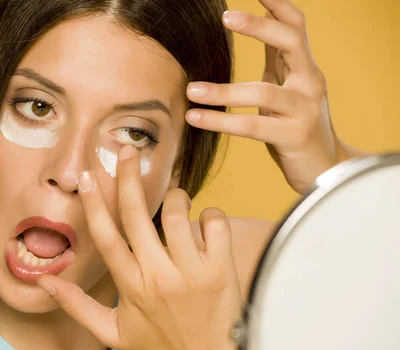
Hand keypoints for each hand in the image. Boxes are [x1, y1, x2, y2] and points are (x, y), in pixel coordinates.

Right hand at [37, 146, 242, 349]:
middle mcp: (159, 276)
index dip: (93, 204)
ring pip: (179, 213)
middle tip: (127, 150)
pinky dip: (209, 213)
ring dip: (176, 198)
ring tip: (175, 203)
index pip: (107, 238)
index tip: (86, 177)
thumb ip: (76, 305)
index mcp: (131, 287)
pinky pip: (215, 222)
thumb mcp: (111, 331)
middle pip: (138, 216)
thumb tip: (44, 281)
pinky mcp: (221, 269)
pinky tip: (204, 223)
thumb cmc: (156, 343)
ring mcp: (192, 272)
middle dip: (128, 177)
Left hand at [186, 0, 349, 193]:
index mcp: (305, 67)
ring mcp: (305, 109)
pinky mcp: (295, 136)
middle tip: (225, 16)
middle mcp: (310, 82)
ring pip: (263, 92)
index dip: (277, 5)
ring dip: (223, 91)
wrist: (324, 169)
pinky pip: (253, 126)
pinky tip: (196, 118)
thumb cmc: (297, 126)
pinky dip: (221, 122)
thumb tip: (258, 27)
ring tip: (191, 90)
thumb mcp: (288, 88)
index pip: (295, 26)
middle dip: (258, 26)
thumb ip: (276, 61)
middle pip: (290, 41)